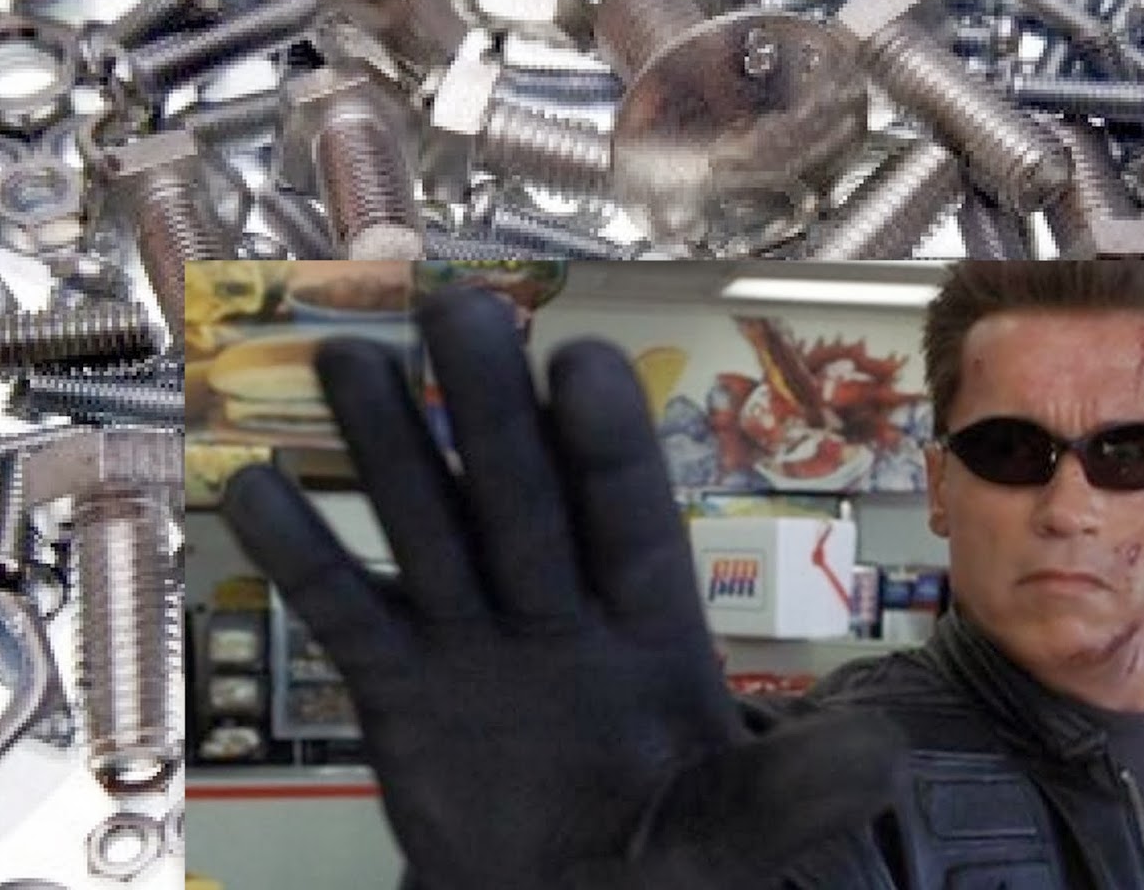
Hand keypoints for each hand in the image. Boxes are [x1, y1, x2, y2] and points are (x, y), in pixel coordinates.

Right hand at [223, 287, 902, 888]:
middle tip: (457, 308)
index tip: (582, 361)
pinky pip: (347, 611)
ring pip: (429, 524)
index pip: (628, 516)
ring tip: (348, 358)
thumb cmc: (662, 859)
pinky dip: (304, 555)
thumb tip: (887, 756)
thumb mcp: (735, 834)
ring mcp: (474, 637)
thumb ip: (795, 795)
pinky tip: (256, 485)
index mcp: (650, 623)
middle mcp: (557, 605)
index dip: (607, 444)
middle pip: (518, 492)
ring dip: (389, 446)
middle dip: (487, 407)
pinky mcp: (401, 685)